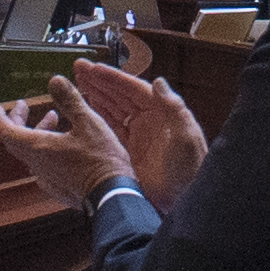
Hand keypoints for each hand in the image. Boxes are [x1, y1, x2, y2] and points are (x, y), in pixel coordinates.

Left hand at [0, 84, 129, 210]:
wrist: (112, 196)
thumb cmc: (102, 162)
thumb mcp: (89, 123)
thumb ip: (70, 100)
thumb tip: (55, 81)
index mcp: (40, 148)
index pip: (7, 131)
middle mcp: (38, 164)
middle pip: (15, 140)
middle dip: (17, 120)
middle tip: (23, 107)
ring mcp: (46, 177)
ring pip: (30, 151)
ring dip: (35, 132)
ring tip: (52, 117)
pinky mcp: (57, 186)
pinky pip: (41, 163)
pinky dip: (44, 147)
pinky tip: (62, 142)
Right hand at [62, 55, 210, 210]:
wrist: (186, 201)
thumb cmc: (191, 168)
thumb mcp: (186, 137)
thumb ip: (174, 108)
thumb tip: (160, 81)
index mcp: (162, 112)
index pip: (133, 89)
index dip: (113, 78)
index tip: (94, 68)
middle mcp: (148, 120)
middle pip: (120, 96)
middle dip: (100, 82)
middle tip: (79, 70)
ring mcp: (138, 136)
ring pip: (113, 110)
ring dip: (96, 96)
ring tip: (78, 83)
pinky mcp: (129, 152)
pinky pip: (110, 130)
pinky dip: (97, 118)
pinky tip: (86, 109)